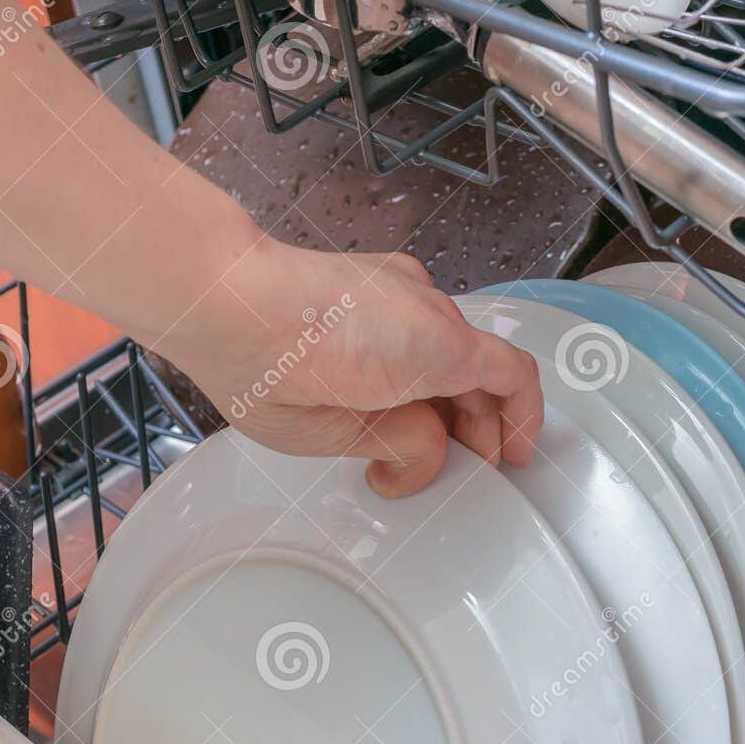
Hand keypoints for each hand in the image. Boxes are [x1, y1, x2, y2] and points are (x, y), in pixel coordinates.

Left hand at [174, 237, 543, 496]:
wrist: (221, 300)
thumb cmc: (272, 359)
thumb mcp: (348, 432)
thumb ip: (406, 443)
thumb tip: (425, 453)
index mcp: (436, 347)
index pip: (514, 378)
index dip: (523, 423)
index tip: (513, 456)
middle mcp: (428, 307)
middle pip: (481, 368)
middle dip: (478, 421)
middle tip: (458, 466)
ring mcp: (401, 286)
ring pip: (447, 347)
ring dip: (444, 393)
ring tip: (413, 439)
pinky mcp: (373, 278)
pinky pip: (417, 323)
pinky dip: (418, 361)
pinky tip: (386, 393)